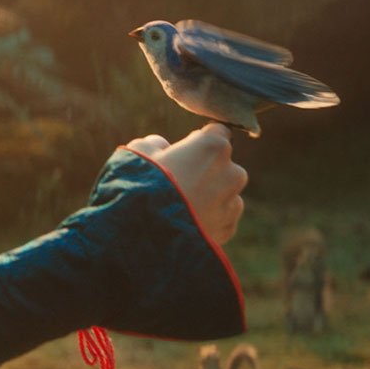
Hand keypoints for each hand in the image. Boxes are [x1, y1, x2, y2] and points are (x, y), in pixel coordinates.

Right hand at [126, 123, 246, 245]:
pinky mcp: (227, 229)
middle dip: (206, 170)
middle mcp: (232, 173)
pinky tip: (183, 222)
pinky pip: (221, 217)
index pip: (218, 132)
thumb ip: (155, 144)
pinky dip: (208, 218)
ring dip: (209, 196)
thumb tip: (162, 147)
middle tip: (177, 181)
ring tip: (178, 207)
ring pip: (225, 193)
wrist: (141, 236)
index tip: (185, 149)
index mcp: (213, 147)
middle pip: (224, 165)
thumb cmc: (139, 186)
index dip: (200, 140)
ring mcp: (232, 203)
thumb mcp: (137, 152)